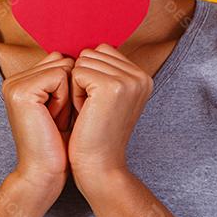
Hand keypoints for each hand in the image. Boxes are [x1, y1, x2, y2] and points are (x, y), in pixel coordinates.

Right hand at [1, 51, 75, 194]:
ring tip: (56, 119)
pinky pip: (60, 76)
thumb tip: (90, 53)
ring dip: (69, 94)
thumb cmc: (60, 144)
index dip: (72, 86)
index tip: (62, 114)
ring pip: (64, 67)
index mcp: (21, 81)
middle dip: (71, 89)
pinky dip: (65, 98)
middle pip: (63, 60)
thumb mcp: (63, 104)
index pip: (60, 60)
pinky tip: (54, 119)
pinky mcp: (22, 91)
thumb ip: (65, 78)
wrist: (44, 174)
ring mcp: (14, 84)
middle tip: (59, 118)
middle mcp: (14, 80)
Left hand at [67, 43, 152, 188]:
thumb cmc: (95, 134)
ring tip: (89, 111)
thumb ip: (106, 71)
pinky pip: (76, 72)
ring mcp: (128, 81)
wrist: (99, 168)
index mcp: (142, 77)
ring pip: (83, 61)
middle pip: (92, 53)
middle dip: (83, 79)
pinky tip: (84, 113)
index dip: (90, 75)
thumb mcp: (108, 98)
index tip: (97, 104)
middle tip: (92, 109)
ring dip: (77, 86)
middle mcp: (140, 76)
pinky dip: (73, 93)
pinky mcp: (111, 87)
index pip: (103, 50)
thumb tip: (86, 48)